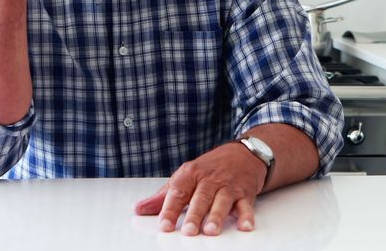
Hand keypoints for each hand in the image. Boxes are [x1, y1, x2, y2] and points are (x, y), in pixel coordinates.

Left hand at [134, 142, 267, 235]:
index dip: (169, 209)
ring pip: (222, 201)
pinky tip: (245, 225)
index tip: (163, 225)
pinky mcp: (244, 193)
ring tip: (211, 230)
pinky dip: (246, 216)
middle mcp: (210, 180)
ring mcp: (228, 186)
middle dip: (194, 215)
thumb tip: (139, 208)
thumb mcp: (185, 176)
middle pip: (201, 198)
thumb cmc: (211, 168)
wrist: (243, 154)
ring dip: (217, 216)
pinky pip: (246, 205)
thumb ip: (163, 196)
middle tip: (188, 231)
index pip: (178, 192)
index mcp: (191, 174)